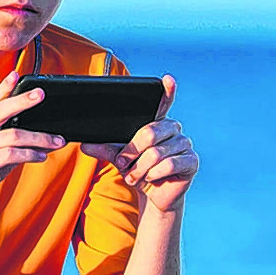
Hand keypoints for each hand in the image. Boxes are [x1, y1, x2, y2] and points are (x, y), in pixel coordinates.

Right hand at [0, 72, 61, 218]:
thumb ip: (12, 143)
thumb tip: (43, 137)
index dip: (4, 87)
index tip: (18, 73)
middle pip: (1, 111)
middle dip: (23, 100)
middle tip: (41, 94)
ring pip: (12, 135)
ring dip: (39, 138)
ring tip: (57, 141)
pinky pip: (9, 155)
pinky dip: (29, 155)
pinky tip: (41, 157)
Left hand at [83, 75, 197, 213]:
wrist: (154, 195)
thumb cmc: (138, 171)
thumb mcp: (119, 158)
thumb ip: (105, 148)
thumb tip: (84, 145)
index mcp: (157, 123)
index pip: (163, 103)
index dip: (167, 91)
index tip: (167, 79)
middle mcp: (174, 130)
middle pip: (149, 133)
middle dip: (132, 153)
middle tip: (124, 164)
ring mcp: (185, 144)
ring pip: (156, 153)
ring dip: (140, 169)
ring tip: (137, 176)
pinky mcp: (191, 161)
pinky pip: (169, 164)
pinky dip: (154, 174)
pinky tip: (152, 178)